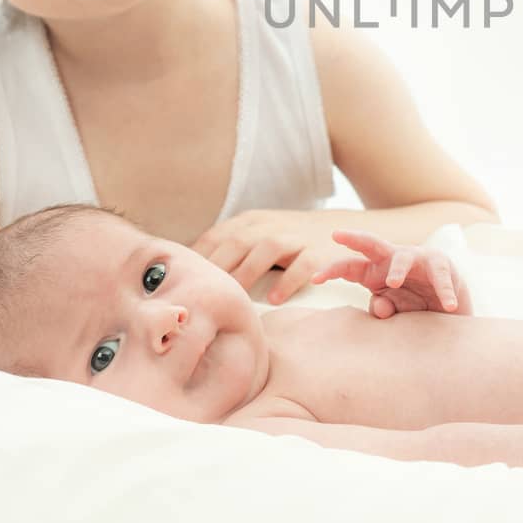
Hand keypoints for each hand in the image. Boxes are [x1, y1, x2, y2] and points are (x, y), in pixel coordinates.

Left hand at [191, 209, 354, 304]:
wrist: (343, 230)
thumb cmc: (288, 242)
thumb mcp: (256, 236)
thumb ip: (226, 250)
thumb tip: (187, 276)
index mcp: (250, 222)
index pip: (216, 237)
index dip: (196, 258)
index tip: (179, 283)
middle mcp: (270, 226)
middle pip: (237, 241)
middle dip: (216, 267)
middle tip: (200, 295)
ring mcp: (295, 237)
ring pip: (267, 249)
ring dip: (247, 272)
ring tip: (234, 298)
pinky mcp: (318, 252)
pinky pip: (303, 265)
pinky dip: (288, 281)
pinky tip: (274, 300)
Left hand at [310, 229, 473, 317]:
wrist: (446, 308)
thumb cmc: (413, 306)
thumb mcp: (395, 312)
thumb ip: (382, 309)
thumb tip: (378, 306)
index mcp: (374, 272)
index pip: (349, 267)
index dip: (331, 271)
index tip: (314, 278)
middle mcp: (392, 260)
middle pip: (371, 245)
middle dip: (354, 238)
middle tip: (338, 235)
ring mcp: (416, 259)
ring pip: (403, 257)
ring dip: (397, 269)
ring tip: (393, 282)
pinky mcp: (440, 265)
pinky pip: (440, 276)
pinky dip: (444, 291)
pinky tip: (448, 304)